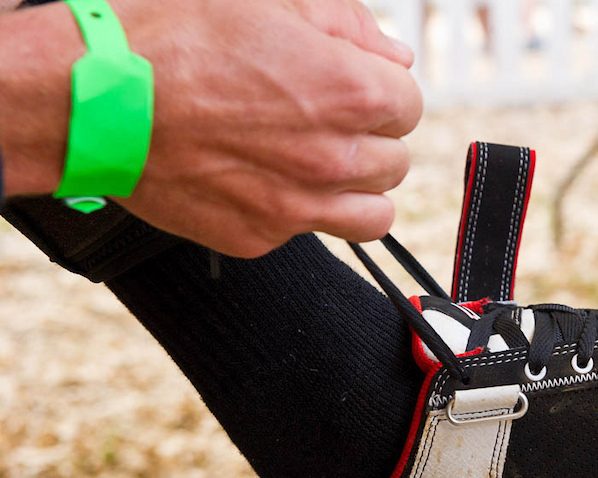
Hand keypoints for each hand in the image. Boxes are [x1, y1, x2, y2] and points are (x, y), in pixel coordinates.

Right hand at [0, 0, 421, 255]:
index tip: (351, 87)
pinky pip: (311, 233)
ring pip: (375, 213)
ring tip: (317, 164)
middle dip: (369, 138)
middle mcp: (336, 157)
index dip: (381, 92)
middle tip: (323, 121)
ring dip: (357, 187)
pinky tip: (264, 180)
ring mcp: (300, 205)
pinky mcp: (261, 236)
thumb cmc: (174, 35)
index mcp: (352, 92)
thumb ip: (348, 25)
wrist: (94, 97)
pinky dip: (300, 211)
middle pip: (395, 160)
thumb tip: (395, 57)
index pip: (409, 106)